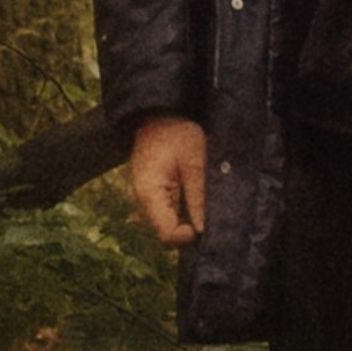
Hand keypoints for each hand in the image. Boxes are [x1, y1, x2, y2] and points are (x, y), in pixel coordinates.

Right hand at [129, 114, 206, 246]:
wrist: (158, 114)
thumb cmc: (177, 133)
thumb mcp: (193, 161)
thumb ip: (197, 196)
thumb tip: (202, 229)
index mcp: (150, 194)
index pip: (167, 235)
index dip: (188, 236)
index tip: (205, 223)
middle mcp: (143, 202)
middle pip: (166, 233)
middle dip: (188, 228)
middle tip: (208, 212)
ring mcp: (146, 199)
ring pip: (167, 224)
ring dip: (185, 219)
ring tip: (202, 201)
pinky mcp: (152, 193)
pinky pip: (167, 211)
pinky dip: (181, 209)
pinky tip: (193, 195)